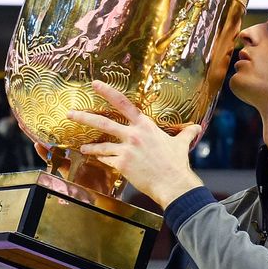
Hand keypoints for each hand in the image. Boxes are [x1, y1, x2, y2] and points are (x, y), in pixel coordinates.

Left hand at [70, 80, 203, 208]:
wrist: (173, 183)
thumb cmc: (177, 163)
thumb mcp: (181, 144)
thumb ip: (186, 133)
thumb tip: (196, 128)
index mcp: (146, 126)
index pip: (124, 104)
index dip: (108, 92)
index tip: (95, 84)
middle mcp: (134, 134)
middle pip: (103, 122)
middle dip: (84, 117)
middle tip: (70, 113)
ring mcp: (126, 150)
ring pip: (101, 144)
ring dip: (90, 146)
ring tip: (82, 147)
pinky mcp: (122, 164)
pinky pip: (107, 160)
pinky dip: (102, 160)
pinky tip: (96, 160)